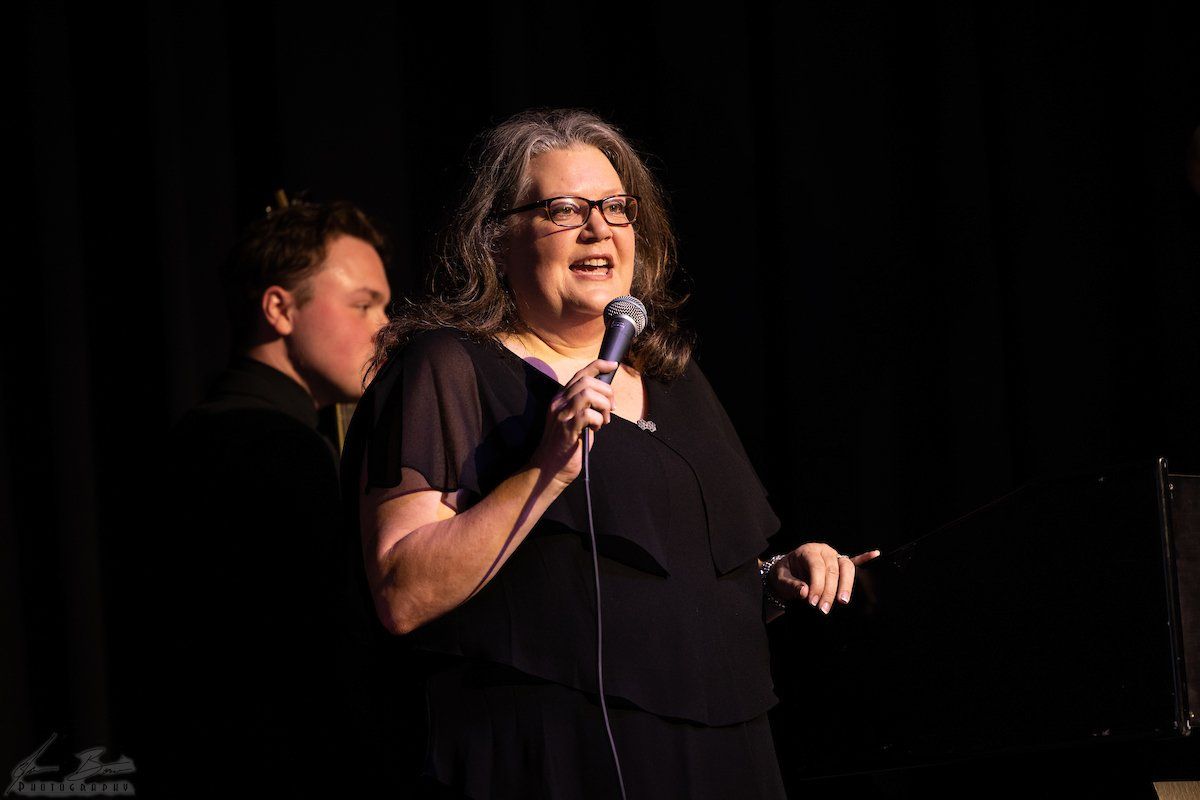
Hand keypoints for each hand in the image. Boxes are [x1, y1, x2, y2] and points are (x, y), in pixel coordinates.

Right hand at [530, 359, 617, 486]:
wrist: (549, 468)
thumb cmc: (565, 446)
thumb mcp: (574, 420)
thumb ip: (585, 407)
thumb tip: (607, 397)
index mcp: (560, 399)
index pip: (580, 374)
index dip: (599, 365)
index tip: (613, 365)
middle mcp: (558, 403)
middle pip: (587, 381)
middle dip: (606, 393)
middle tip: (610, 410)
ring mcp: (562, 415)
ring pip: (588, 394)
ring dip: (603, 406)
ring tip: (603, 421)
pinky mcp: (568, 428)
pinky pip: (589, 415)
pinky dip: (599, 421)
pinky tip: (595, 431)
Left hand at [769, 543, 879, 614]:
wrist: (785, 572)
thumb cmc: (784, 575)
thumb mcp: (781, 579)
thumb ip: (791, 585)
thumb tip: (804, 592)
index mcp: (808, 551)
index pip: (817, 567)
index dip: (817, 585)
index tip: (814, 602)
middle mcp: (824, 551)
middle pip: (833, 569)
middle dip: (830, 591)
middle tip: (824, 609)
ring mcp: (834, 556)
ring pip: (846, 567)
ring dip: (846, 585)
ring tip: (843, 601)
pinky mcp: (840, 563)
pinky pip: (854, 560)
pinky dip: (865, 558)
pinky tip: (875, 555)